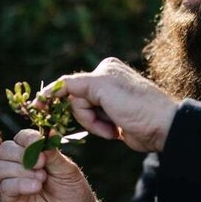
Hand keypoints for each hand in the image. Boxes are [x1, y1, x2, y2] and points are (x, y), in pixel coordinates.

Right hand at [0, 129, 106, 201]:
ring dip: (20, 170)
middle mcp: (18, 166)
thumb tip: (49, 132)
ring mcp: (12, 184)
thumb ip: (53, 154)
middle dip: (20, 154)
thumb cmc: (72, 192)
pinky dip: (19, 184)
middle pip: (4, 150)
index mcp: (32, 154)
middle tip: (41, 163)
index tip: (38, 143)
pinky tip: (36, 187)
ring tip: (41, 178)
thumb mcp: (67, 170)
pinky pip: (4, 188)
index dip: (26, 138)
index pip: (20, 138)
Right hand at [45, 57, 178, 151]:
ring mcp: (109, 100)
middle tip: (103, 123)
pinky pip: (93, 123)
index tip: (37, 104)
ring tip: (112, 129)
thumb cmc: (136, 106)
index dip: (53, 93)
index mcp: (103, 70)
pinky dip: (100, 129)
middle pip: (76, 101)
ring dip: (94, 124)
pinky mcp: (113, 117)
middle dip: (86, 115)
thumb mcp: (104, 89)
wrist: (163, 128)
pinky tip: (115, 132)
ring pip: (83, 114)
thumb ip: (77, 84)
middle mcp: (105, 81)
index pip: (71, 82)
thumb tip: (57, 86)